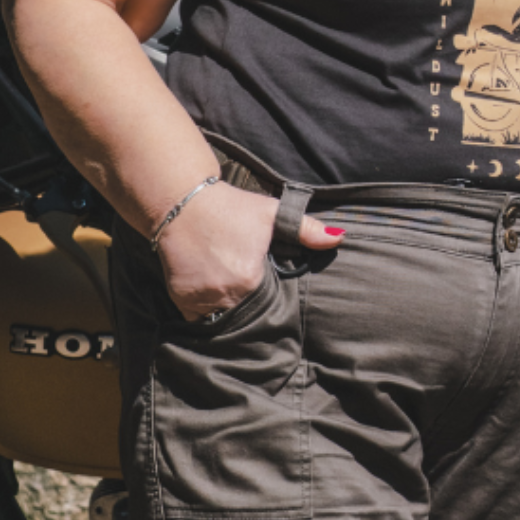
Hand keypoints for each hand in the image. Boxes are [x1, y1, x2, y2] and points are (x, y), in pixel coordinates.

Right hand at [156, 180, 342, 321]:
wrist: (181, 201)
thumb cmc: (231, 208)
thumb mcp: (271, 214)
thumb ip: (306, 230)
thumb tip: (338, 239)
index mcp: (250, 279)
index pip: (269, 305)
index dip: (272, 303)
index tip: (272, 300)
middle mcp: (225, 294)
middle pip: (245, 314)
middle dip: (251, 311)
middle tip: (253, 301)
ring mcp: (200, 298)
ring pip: (220, 318)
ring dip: (228, 313)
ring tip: (233, 301)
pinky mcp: (180, 298)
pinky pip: (197, 316)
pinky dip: (205, 311)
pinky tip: (212, 298)